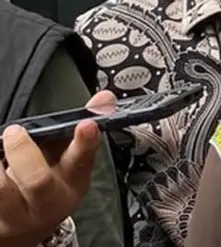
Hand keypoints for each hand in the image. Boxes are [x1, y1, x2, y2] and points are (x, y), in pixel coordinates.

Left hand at [0, 90, 114, 246]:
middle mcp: (47, 203)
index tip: (86, 124)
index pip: (82, 160)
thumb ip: (80, 132)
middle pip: (38, 180)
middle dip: (24, 152)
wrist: (24, 229)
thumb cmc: (48, 190)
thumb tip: (104, 98)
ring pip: (1, 188)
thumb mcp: (68, 164)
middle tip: (14, 133)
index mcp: (72, 183)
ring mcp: (16, 214)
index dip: (85, 142)